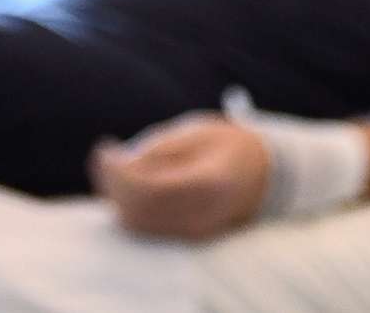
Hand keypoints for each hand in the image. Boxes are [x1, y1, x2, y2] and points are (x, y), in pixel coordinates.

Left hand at [88, 113, 270, 239]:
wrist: (264, 173)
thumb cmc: (227, 145)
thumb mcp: (197, 132)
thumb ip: (161, 149)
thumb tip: (122, 164)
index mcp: (207, 183)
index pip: (148, 189)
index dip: (117, 171)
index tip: (105, 147)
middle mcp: (201, 215)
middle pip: (139, 210)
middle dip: (111, 183)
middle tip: (105, 153)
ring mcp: (196, 231)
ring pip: (139, 224)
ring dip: (116, 195)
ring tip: (112, 164)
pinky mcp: (188, 236)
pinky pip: (148, 227)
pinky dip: (128, 206)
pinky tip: (126, 182)